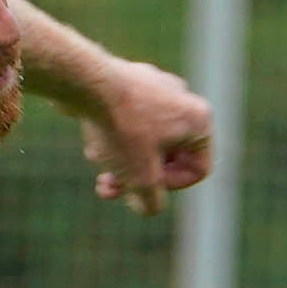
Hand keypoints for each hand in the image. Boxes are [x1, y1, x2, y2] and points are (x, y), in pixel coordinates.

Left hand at [80, 61, 212, 216]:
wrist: (86, 84)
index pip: (198, 169)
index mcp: (199, 120)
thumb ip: (152, 202)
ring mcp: (156, 87)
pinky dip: (114, 137)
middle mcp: (183, 99)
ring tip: (98, 160)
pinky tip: (93, 142)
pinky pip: (128, 121)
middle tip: (113, 186)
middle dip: (137, 175)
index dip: (171, 187)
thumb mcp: (140, 178)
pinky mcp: (129, 82)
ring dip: (122, 158)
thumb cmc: (122, 129)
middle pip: (166, 155)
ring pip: (144, 140)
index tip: (145, 185)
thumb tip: (149, 205)